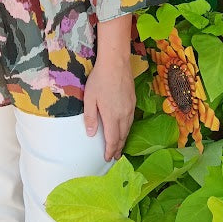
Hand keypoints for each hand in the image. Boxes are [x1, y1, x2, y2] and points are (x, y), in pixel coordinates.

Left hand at [83, 46, 135, 161]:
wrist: (116, 62)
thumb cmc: (99, 79)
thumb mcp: (89, 98)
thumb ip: (90, 117)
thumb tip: (90, 134)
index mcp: (112, 116)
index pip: (112, 139)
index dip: (110, 150)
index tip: (107, 159)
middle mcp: (123, 115)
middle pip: (122, 136)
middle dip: (118, 148)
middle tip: (114, 157)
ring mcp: (130, 107)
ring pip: (128, 128)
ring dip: (124, 139)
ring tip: (119, 147)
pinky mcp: (133, 100)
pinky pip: (131, 120)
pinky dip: (128, 128)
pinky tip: (125, 128)